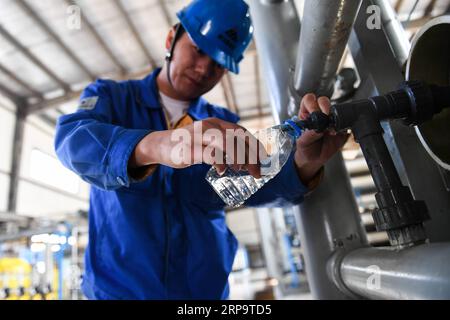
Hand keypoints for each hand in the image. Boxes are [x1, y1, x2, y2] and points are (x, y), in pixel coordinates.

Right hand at [130, 118, 264, 178]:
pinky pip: (210, 154)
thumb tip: (247, 160)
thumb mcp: (208, 139)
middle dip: (251, 156)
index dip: (255, 145)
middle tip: (256, 172)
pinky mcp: (190, 149)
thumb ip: (224, 144)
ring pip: (227, 143)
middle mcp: (209, 126)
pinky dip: (220, 163)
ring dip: (238, 158)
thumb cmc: (188, 144)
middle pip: (237, 138)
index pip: (241, 131)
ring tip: (240, 169)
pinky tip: (221, 171)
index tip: (263, 160)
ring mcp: (199, 136)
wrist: (161, 144)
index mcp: (216, 123)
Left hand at [294, 94, 348, 183]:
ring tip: (330, 130)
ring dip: (335, 117)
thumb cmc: (305, 148)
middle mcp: (319, 114)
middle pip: (324, 101)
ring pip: (337, 109)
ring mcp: (331, 120)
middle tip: (326, 117)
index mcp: (306, 114)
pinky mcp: (341, 128)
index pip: (309, 100)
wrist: (313, 160)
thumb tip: (318, 128)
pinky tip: (338, 134)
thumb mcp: (302, 142)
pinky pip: (347, 123)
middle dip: (325, 107)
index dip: (312, 103)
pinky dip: (344, 127)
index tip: (314, 112)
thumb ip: (309, 134)